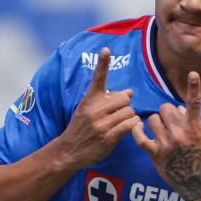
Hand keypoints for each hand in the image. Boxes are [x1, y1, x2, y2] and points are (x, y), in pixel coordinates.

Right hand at [59, 48, 139, 168]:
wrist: (68, 150)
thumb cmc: (82, 128)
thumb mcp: (89, 109)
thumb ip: (109, 99)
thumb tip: (130, 92)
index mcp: (90, 99)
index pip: (98, 78)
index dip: (102, 63)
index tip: (106, 49)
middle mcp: (94, 109)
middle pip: (124, 99)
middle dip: (125, 106)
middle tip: (118, 113)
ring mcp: (101, 124)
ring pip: (130, 112)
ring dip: (130, 117)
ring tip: (120, 123)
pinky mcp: (108, 137)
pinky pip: (130, 125)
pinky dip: (132, 126)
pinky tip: (127, 129)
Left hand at [132, 71, 200, 200]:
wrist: (198, 183)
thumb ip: (196, 120)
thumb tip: (178, 108)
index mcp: (195, 128)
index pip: (195, 104)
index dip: (194, 87)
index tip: (193, 73)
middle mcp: (180, 134)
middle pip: (165, 108)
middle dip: (166, 112)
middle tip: (170, 121)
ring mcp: (166, 144)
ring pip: (152, 119)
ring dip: (155, 122)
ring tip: (160, 130)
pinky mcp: (155, 154)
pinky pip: (140, 138)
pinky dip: (137, 131)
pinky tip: (137, 128)